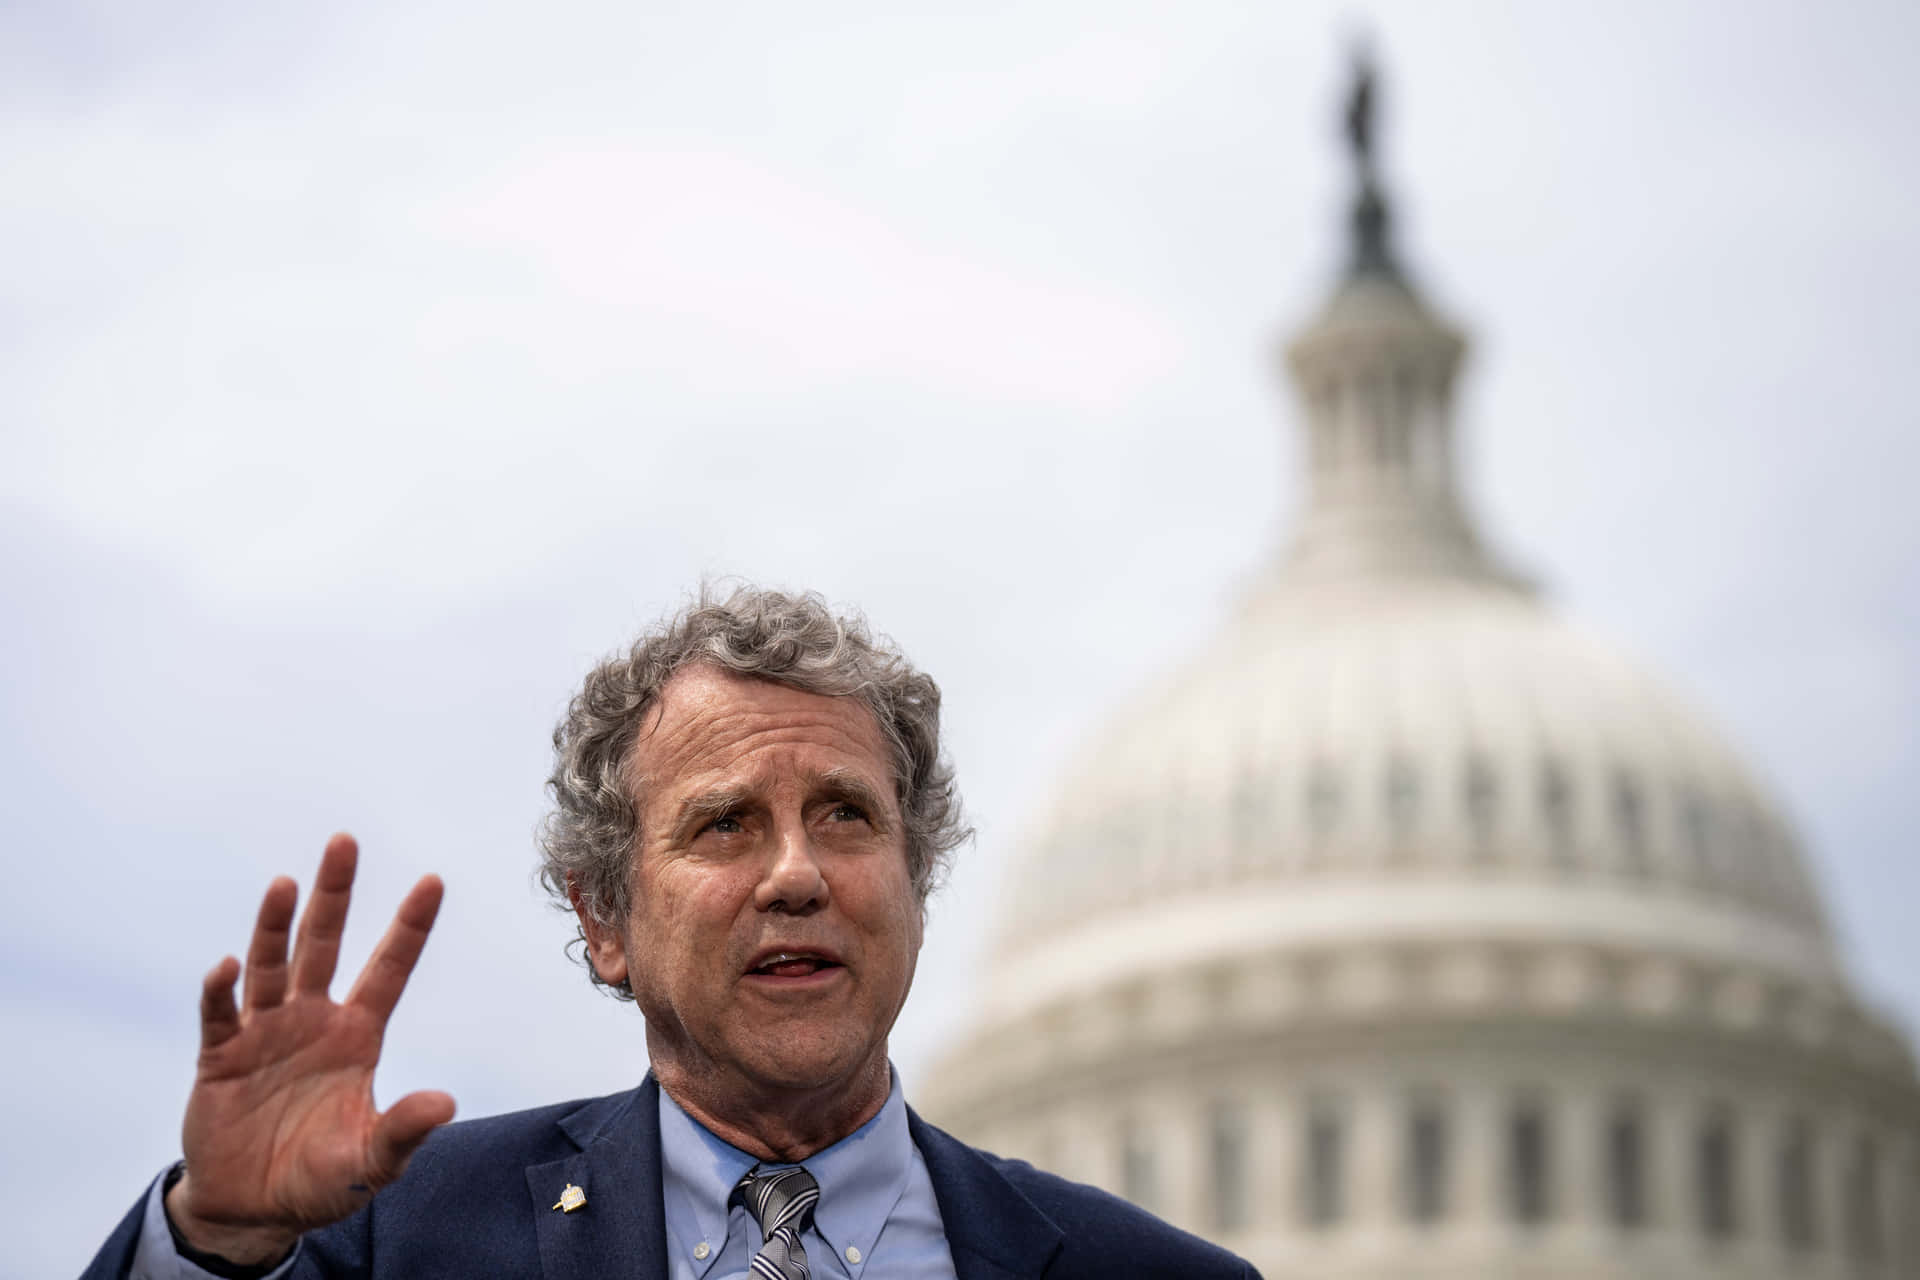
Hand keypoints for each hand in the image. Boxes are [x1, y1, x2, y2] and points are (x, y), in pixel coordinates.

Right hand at [165, 834, 455, 1263]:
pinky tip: (226, 966)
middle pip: (325, 944)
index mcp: (358, 1035)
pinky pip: (220, 1015)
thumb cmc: (320, 1180)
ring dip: (276, 927)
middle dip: (335, 895)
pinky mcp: (221, 1056)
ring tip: (285, 884)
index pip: (390, 969)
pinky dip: (221, 990)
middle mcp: (313, 1020)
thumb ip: (402, 1131)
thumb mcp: (371, 1162)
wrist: (252, 1208)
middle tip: (345, 842)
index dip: (410, 927)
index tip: (434, 879)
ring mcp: (265, 1032)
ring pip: (272, 966)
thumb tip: (444, 1104)